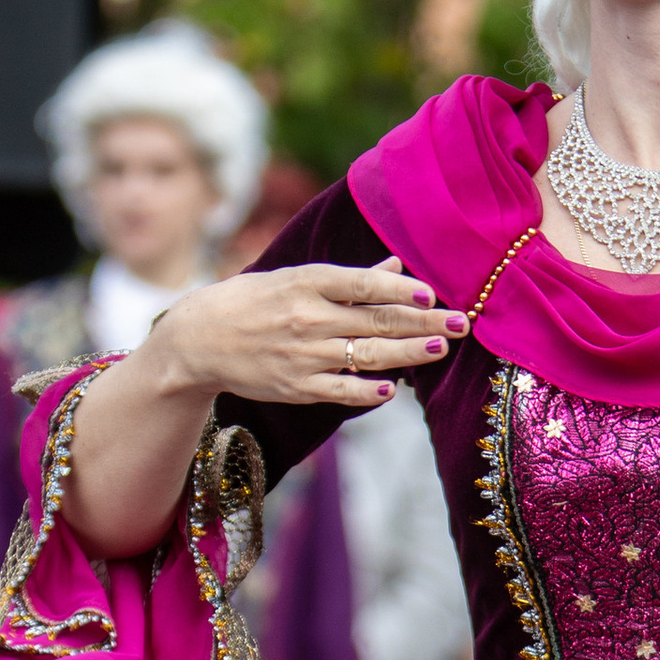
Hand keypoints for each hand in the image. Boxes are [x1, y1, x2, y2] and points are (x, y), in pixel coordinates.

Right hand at [150, 260, 462, 411]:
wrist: (199, 340)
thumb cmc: (252, 302)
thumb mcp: (295, 279)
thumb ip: (349, 279)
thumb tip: (396, 268)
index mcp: (307, 283)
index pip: (364, 285)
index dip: (401, 290)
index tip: (431, 293)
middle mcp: (308, 318)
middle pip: (376, 320)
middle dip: (422, 322)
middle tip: (459, 323)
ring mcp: (303, 355)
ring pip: (366, 355)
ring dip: (407, 352)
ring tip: (439, 348)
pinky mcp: (296, 387)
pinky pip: (340, 390)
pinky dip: (368, 390)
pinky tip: (393, 387)